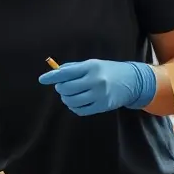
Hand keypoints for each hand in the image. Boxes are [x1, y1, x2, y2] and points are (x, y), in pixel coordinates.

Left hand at [38, 59, 156, 115]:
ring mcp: (99, 95)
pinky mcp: (102, 106)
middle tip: (62, 87)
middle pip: (66, 88)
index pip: (66, 72)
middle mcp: (95, 80)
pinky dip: (74, 107)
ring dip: (66, 98)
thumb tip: (55, 72)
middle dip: (61, 88)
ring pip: (72, 100)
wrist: (131, 81)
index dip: (52, 77)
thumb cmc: (108, 70)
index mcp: (91, 67)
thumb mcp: (92, 64)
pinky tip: (76, 102)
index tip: (42, 79)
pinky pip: (80, 110)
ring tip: (69, 95)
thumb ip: (73, 68)